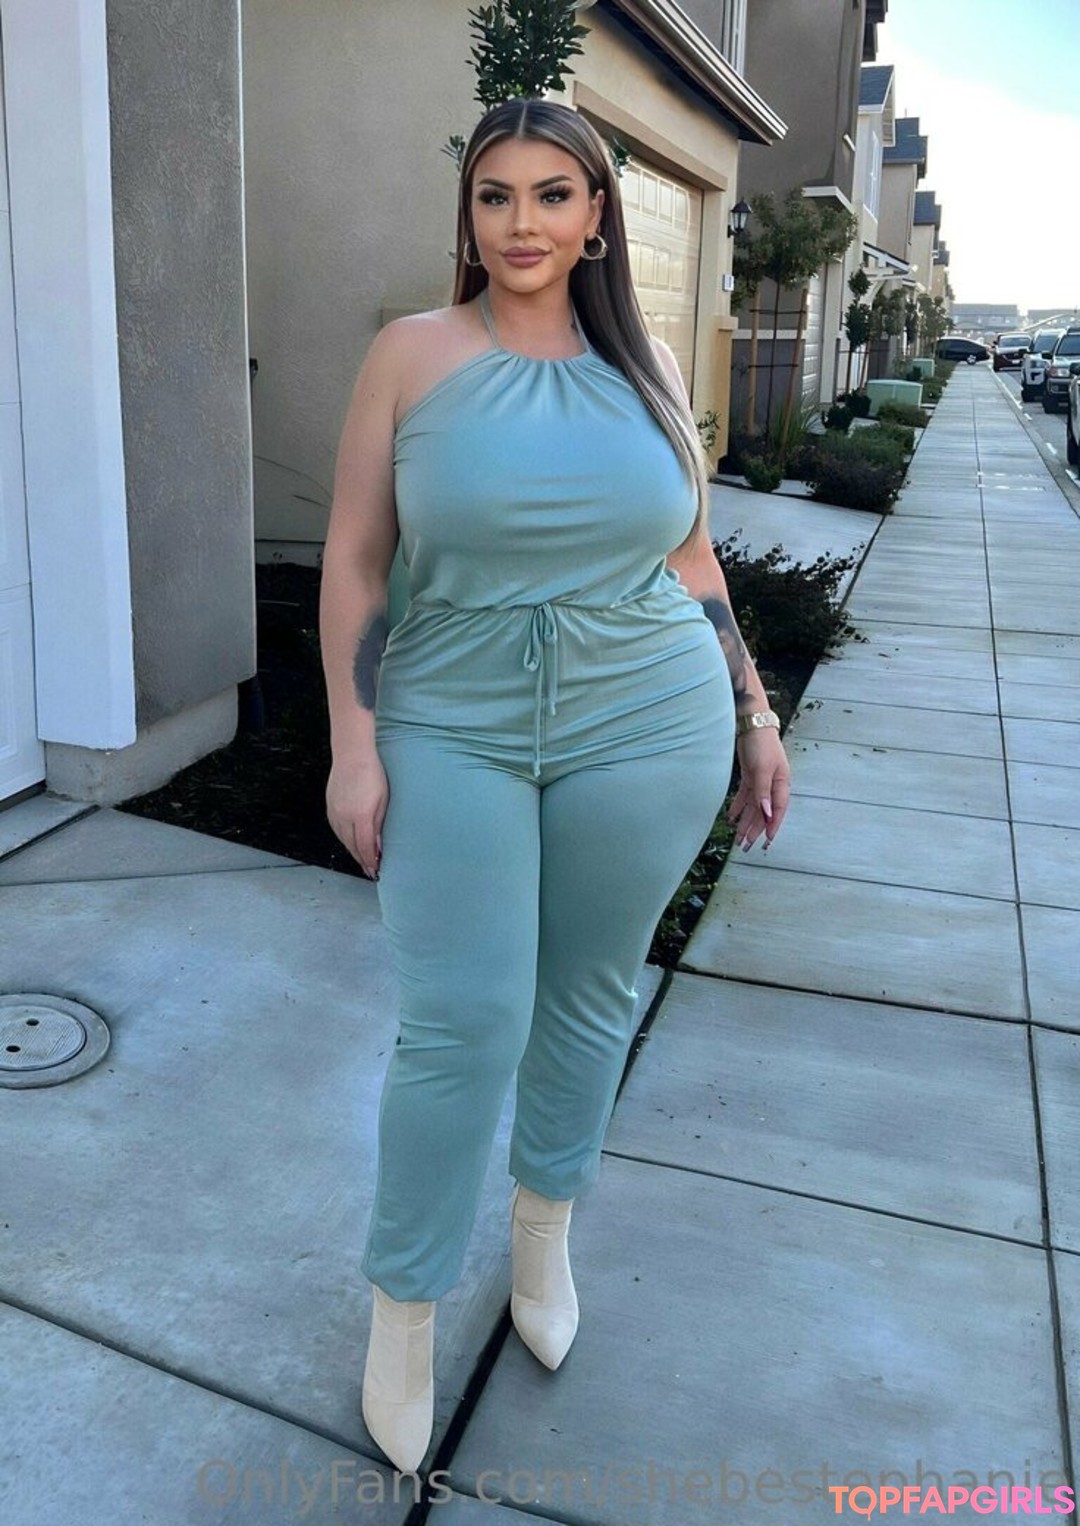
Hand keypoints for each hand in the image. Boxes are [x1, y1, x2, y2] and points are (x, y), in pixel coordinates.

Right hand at [326, 753, 388, 878]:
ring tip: (362, 860)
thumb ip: (379, 825)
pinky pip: (336, 829)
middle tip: (370, 870)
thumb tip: (377, 846)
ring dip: (352, 851)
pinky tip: (351, 842)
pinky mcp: (330, 807)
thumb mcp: (383, 800)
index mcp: (360, 815)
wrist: (352, 754)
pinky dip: (344, 839)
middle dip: (361, 860)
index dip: (370, 861)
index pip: (364, 847)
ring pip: (342, 839)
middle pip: (351, 846)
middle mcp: (344, 816)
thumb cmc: (372, 773)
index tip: (376, 870)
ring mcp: (334, 811)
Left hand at [728, 728, 789, 850]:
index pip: (778, 809)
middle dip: (755, 829)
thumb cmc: (762, 743)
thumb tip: (766, 813)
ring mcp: (760, 781)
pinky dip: (739, 808)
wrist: (752, 724)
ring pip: (753, 806)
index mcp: (781, 783)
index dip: (772, 825)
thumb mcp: (763, 768)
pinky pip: (745, 797)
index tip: (767, 841)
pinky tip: (732, 818)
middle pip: (763, 811)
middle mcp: (772, 784)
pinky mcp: (750, 776)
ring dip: (746, 822)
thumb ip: (763, 791)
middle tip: (746, 845)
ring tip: (738, 838)